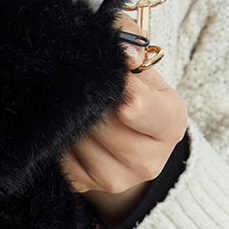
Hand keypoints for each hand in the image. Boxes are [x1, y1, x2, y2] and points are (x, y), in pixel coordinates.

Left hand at [61, 14, 187, 227]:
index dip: (115, 85)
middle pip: (103, 124)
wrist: (129, 145)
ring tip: (75, 103)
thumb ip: (132, 41)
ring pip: (78, 139)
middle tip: (81, 83)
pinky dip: (58, 137)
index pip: (138, 107)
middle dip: (89, 99)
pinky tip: (65, 125)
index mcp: (170, 125)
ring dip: (70, 117)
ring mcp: (117, 179)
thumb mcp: (144, 68)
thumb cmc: (136, 95)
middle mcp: (149, 160)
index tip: (106, 71)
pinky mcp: (87, 187)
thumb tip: (123, 53)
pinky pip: (61, 157)